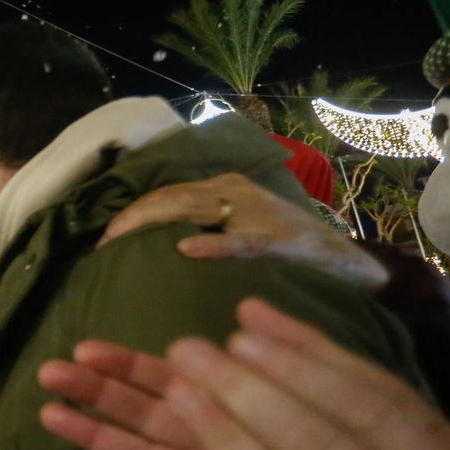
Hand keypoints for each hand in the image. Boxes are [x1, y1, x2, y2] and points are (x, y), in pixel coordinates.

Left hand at [98, 173, 386, 289]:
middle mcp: (237, 191)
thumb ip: (206, 230)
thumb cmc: (290, 251)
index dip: (131, 214)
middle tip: (100, 245)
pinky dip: (213, 244)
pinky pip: (241, 240)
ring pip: (195, 208)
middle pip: (171, 198)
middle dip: (131, 219)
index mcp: (226, 187)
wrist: (349, 261)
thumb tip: (159, 246)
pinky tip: (187, 250)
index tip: (101, 239)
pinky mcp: (279, 239)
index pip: (166, 194)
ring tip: (120, 242)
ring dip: (152, 223)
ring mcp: (258, 213)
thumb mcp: (240, 232)